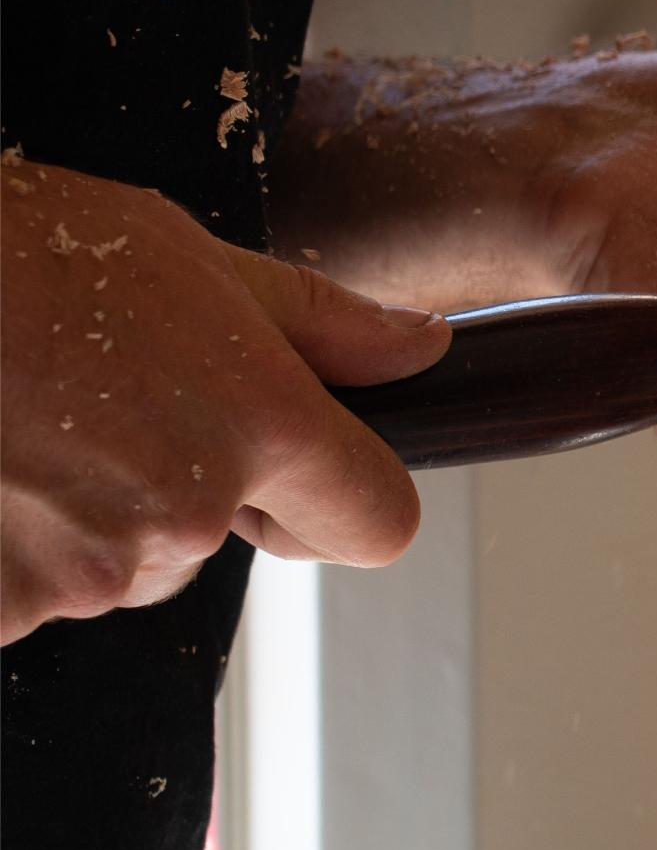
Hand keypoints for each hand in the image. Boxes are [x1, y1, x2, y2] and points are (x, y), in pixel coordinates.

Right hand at [0, 163, 449, 642]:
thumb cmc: (11, 253)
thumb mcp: (182, 255)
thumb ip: (316, 324)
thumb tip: (422, 350)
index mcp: (257, 423)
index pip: (378, 522)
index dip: (343, 502)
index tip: (293, 476)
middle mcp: (185, 510)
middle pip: (222, 537)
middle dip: (171, 484)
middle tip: (84, 399)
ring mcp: (84, 570)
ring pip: (115, 566)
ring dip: (73, 514)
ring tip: (11, 422)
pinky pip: (23, 596)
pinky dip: (2, 547)